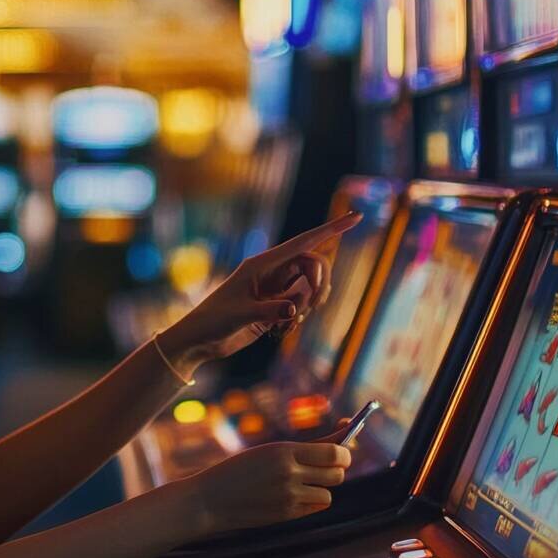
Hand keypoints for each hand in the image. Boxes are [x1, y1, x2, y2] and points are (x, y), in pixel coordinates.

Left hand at [158, 212, 362, 371]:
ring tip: (288, 323)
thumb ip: (269, 311)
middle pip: (314, 265)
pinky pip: (302, 305)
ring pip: (310, 287)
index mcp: (262, 263)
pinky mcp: (277, 306)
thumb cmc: (213, 321)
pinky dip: (301, 317)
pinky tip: (282, 330)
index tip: (356, 217)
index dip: (331, 229)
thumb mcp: (240, 315)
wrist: (200, 340)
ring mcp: (276, 289)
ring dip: (309, 304)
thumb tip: (294, 311)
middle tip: (307, 307)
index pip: (304, 242)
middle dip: (319, 285)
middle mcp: (272, 272)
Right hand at [174, 441, 351, 536]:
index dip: (346, 451)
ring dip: (321, 487)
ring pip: (328, 493)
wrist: (210, 500)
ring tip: (303, 482)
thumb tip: (342, 436)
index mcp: (284, 451)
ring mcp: (289, 498)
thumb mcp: (269, 451)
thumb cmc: (239, 470)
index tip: (345, 449)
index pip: (335, 452)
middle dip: (337, 469)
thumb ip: (305, 449)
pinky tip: (294, 496)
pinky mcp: (286, 515)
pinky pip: (316, 507)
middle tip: (327, 466)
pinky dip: (311, 501)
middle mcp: (289, 474)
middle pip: (337, 473)